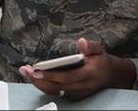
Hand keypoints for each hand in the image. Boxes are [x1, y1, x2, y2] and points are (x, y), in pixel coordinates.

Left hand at [18, 38, 135, 99]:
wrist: (112, 76)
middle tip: (25, 70)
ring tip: (26, 72)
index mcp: (88, 74)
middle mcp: (81, 86)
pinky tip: (34, 77)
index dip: (50, 75)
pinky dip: (43, 85)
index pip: (67, 77)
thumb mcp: (99, 50)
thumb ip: (90, 46)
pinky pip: (55, 92)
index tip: (37, 69)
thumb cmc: (102, 62)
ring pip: (54, 91)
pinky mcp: (72, 95)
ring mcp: (76, 93)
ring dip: (38, 83)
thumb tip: (82, 42)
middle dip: (39, 79)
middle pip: (56, 86)